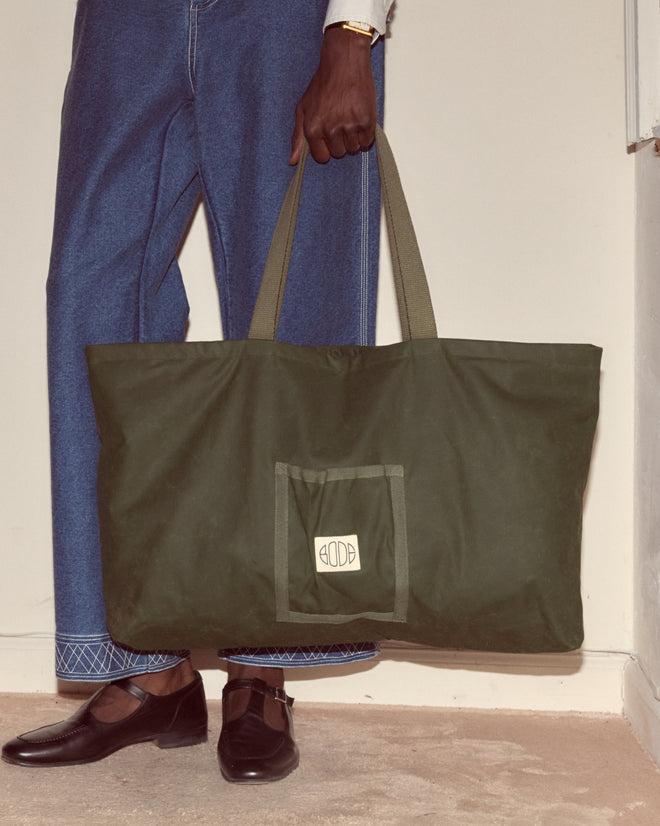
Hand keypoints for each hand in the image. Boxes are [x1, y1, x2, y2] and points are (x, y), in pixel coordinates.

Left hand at [290, 26, 377, 164]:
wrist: (344, 61)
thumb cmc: (323, 84)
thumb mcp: (303, 109)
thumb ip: (298, 137)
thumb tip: (293, 162)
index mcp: (313, 128)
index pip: (322, 157)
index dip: (326, 148)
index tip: (328, 135)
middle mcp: (330, 129)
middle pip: (339, 153)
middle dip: (340, 141)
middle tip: (340, 120)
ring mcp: (349, 126)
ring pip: (353, 149)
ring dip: (353, 138)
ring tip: (350, 117)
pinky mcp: (366, 121)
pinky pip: (367, 141)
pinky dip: (365, 134)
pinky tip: (359, 118)